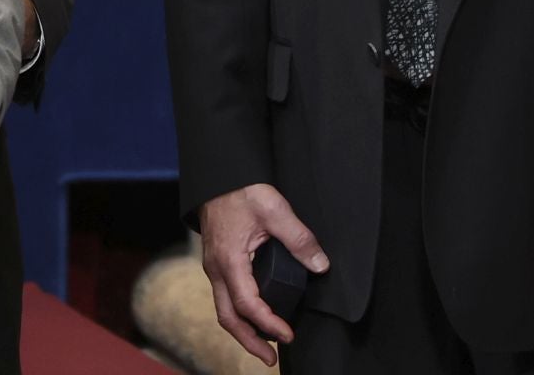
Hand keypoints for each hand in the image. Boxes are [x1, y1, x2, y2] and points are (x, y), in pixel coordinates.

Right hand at [199, 183, 329, 366]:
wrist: (216, 175)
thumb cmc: (240, 190)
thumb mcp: (275, 209)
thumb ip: (299, 238)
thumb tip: (320, 265)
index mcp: (230, 260)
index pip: (248, 305)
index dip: (268, 324)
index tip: (288, 335)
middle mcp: (216, 269)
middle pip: (228, 318)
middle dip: (249, 342)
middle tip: (271, 358)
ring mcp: (213, 267)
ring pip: (224, 309)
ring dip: (243, 330)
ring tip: (265, 344)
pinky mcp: (217, 262)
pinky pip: (224, 297)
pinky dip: (239, 314)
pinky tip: (255, 316)